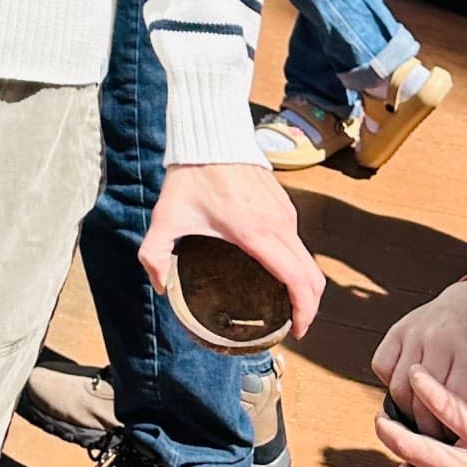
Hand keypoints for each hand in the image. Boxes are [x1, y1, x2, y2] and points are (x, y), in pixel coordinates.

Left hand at [142, 162, 323, 339]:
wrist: (210, 134)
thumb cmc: (190, 175)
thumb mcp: (166, 216)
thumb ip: (153, 253)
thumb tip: (158, 286)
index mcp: (256, 233)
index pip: (297, 280)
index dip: (304, 312)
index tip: (297, 332)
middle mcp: (279, 224)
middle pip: (313, 275)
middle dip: (310, 306)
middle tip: (293, 325)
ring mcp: (285, 211)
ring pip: (307, 257)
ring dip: (302, 282)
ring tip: (282, 300)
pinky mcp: (284, 202)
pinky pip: (298, 239)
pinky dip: (296, 261)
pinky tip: (275, 268)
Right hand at [373, 276, 466, 424]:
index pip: (451, 406)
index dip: (451, 433)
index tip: (457, 444)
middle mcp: (440, 340)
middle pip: (421, 402)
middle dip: (428, 430)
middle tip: (438, 438)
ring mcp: (415, 332)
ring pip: (397, 388)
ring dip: (407, 411)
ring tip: (424, 416)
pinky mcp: (397, 329)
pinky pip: (381, 366)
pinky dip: (391, 383)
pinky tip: (410, 387)